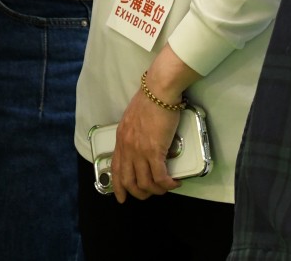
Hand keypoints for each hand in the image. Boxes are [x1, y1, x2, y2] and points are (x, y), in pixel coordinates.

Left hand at [111, 47, 198, 201]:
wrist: (158, 92)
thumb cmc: (149, 101)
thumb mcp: (132, 120)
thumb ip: (133, 135)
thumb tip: (142, 145)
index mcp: (121, 139)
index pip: (116, 169)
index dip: (119, 187)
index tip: (122, 198)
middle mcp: (127, 148)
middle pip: (129, 181)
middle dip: (140, 193)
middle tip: (150, 194)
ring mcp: (139, 151)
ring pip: (145, 183)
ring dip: (157, 190)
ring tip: (166, 187)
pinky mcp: (154, 151)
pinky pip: (160, 177)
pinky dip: (168, 184)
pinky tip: (174, 183)